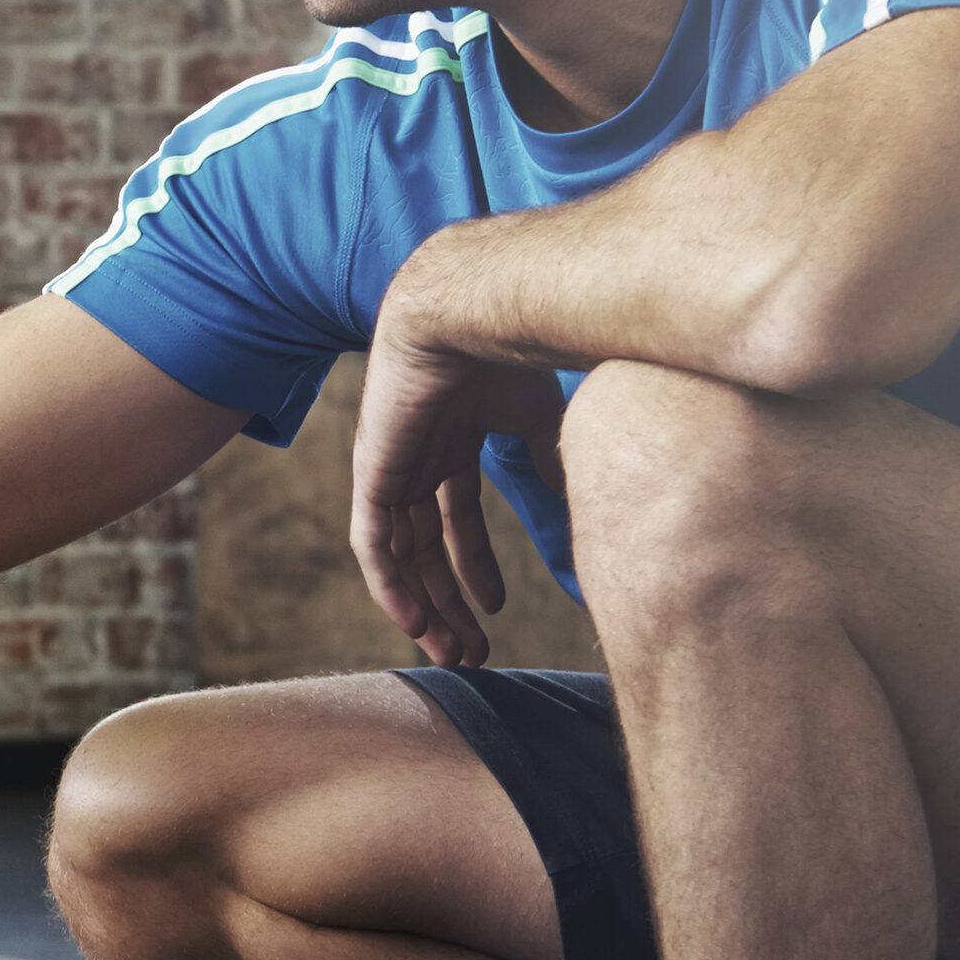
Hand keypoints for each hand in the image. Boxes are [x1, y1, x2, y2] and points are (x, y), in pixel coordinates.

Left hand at [350, 288, 569, 670]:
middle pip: (425, 547)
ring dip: (423, 606)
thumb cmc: (513, 346)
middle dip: (448, 602)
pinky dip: (390, 585)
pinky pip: (372, 543)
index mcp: (453, 441)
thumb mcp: (543, 418)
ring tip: (451, 652)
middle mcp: (416, 457)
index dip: (475, 568)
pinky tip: (414, 623)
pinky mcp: (372, 469)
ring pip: (399, 554)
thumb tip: (587, 507)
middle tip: (472, 653)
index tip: (497, 610)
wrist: (475, 307)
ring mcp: (390, 464)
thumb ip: (554, 463)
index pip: (454, 520)